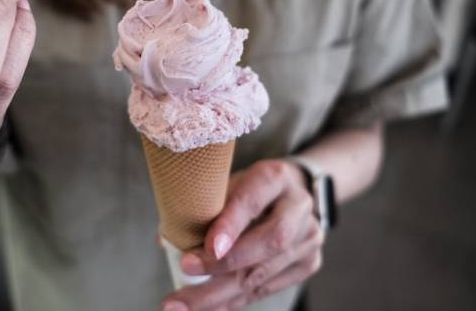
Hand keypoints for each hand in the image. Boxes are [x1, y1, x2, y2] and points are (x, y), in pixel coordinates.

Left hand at [162, 160, 324, 310]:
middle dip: (223, 266)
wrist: (296, 190)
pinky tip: (211, 308)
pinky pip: (268, 288)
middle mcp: (299, 207)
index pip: (252, 201)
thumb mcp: (228, 182)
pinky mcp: (309, 262)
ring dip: (221, 293)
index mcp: (275, 177)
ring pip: (265, 272)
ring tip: (184, 305)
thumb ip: (202, 206)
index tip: (207, 247)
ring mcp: (309, 237)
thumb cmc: (249, 187)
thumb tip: (166, 242)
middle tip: (184, 275)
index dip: (230, 225)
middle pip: (267, 242)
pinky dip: (236, 300)